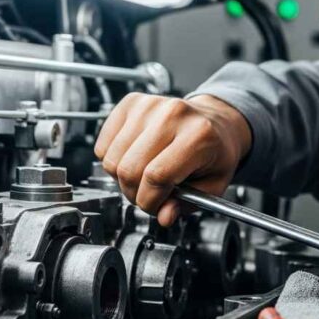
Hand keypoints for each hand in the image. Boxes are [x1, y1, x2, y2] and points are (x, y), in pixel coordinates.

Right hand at [94, 93, 251, 226]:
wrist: (215, 122)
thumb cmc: (215, 151)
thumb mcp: (213, 184)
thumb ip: (187, 204)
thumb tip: (163, 216)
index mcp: (200, 134)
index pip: (157, 176)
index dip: (151, 201)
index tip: (156, 207)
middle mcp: (173, 114)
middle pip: (130, 169)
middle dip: (135, 194)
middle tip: (149, 195)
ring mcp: (149, 105)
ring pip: (111, 159)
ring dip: (122, 179)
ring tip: (143, 176)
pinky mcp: (131, 103)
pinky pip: (103, 145)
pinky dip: (112, 160)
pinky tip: (134, 158)